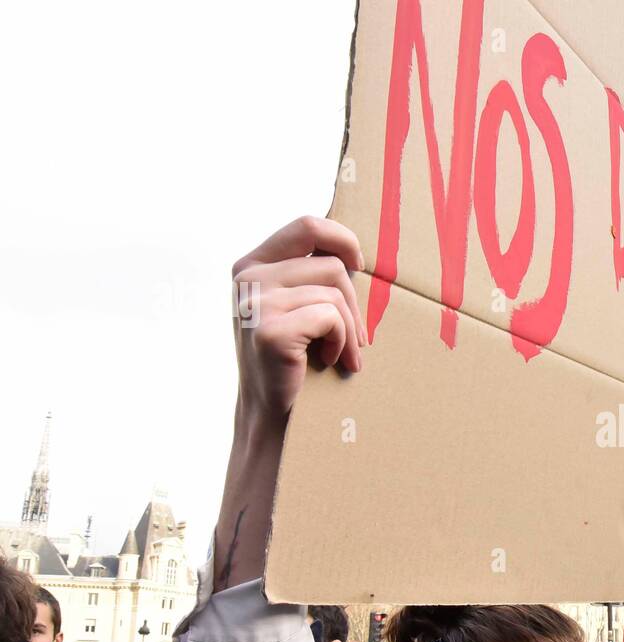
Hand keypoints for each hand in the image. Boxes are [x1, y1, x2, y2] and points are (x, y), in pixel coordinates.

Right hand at [231, 215, 366, 423]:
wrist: (272, 415)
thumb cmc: (292, 361)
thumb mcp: (291, 307)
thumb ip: (306, 276)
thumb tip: (352, 254)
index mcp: (252, 265)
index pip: (308, 226)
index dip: (343, 240)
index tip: (358, 267)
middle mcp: (248, 278)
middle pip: (330, 264)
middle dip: (354, 302)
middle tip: (356, 335)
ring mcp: (255, 303)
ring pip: (335, 294)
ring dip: (350, 329)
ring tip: (341, 353)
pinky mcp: (271, 331)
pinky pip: (332, 317)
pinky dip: (342, 341)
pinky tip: (331, 360)